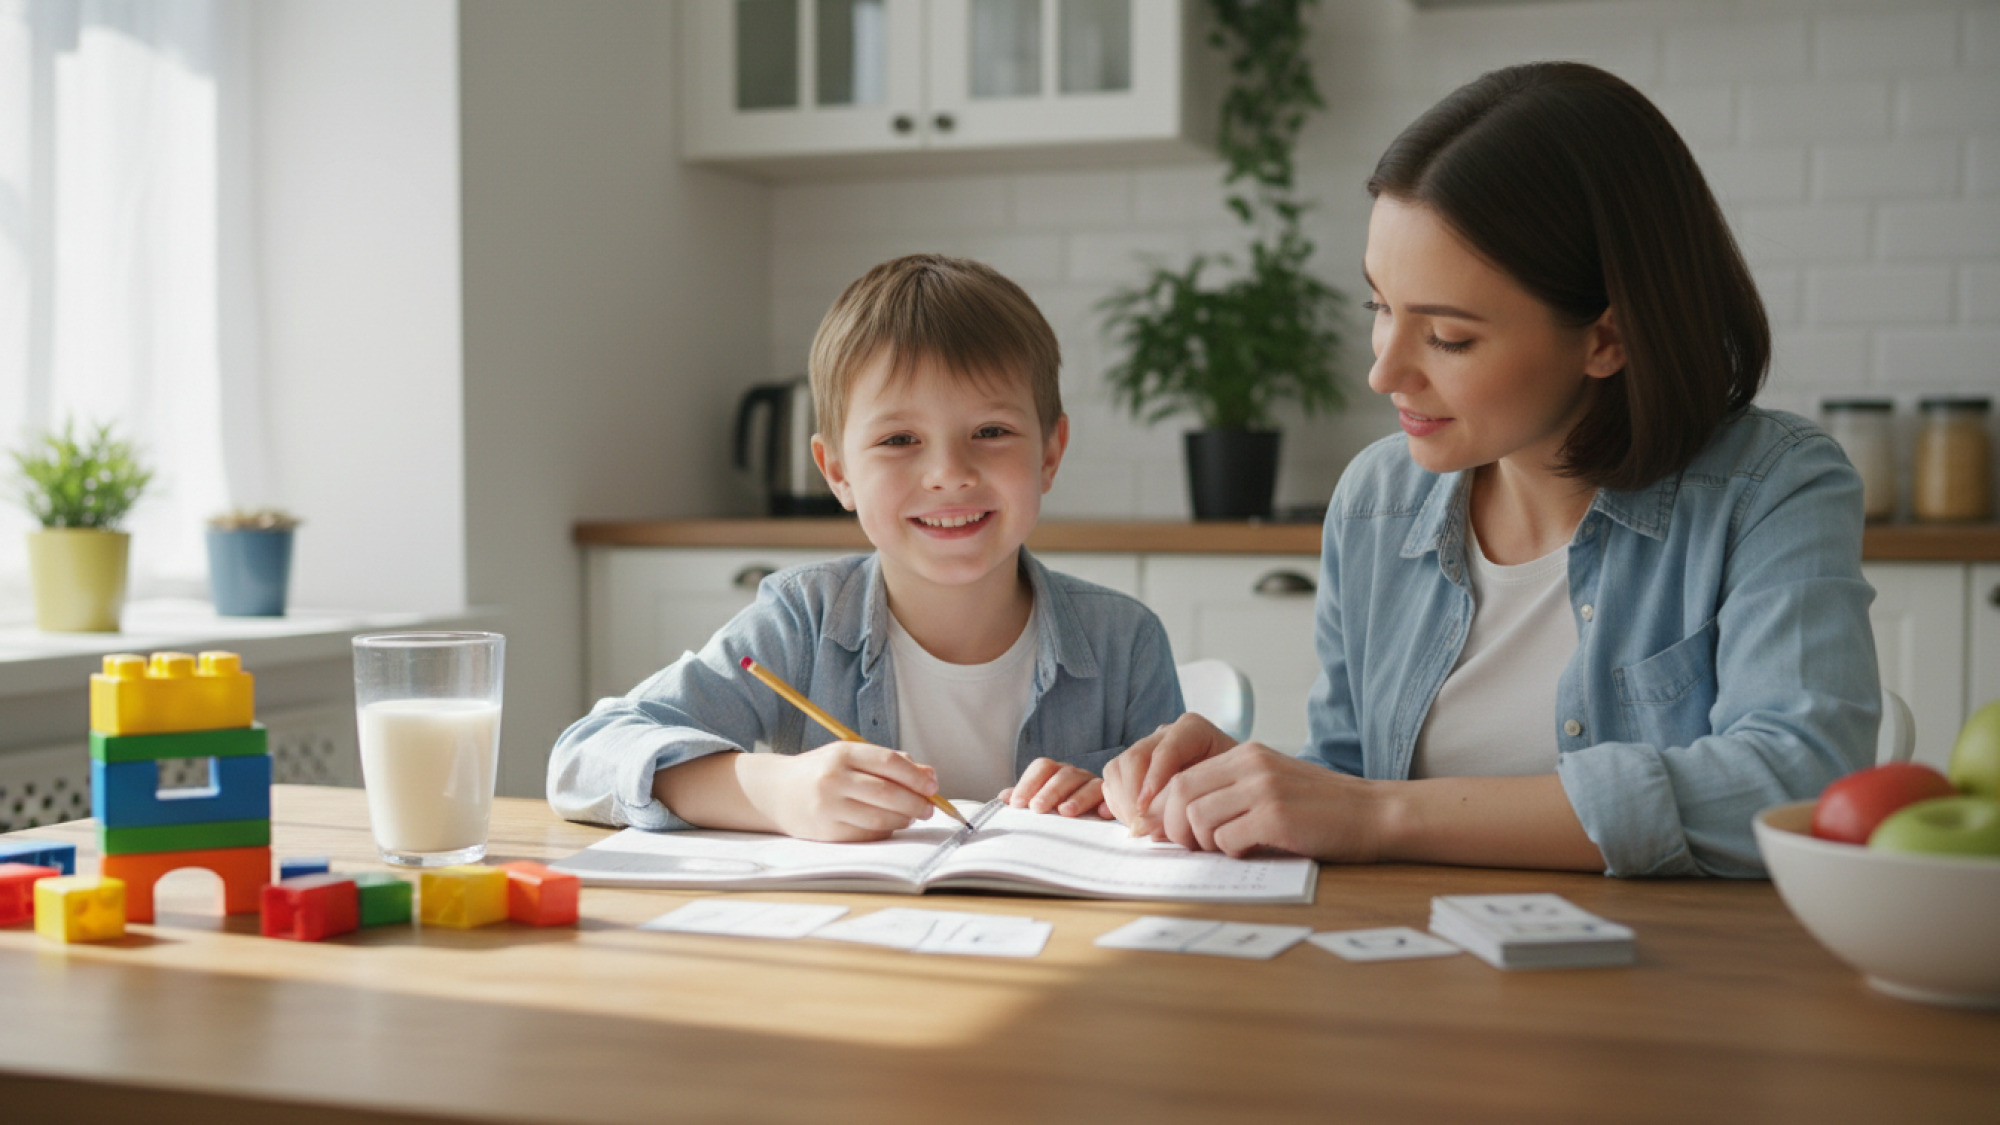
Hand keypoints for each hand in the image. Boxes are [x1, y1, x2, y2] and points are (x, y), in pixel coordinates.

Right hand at [750, 741, 940, 841]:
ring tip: (911, 816)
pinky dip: (885, 830)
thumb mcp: (851, 756)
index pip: (889, 763)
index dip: (916, 777)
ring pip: (879, 817)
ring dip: (903, 819)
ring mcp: (828, 807)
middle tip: (929, 808)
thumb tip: (929, 775)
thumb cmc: (822, 771)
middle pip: (887, 793)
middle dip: (915, 802)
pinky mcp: (826, 831)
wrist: (777, 792)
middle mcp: (834, 779)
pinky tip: (889, 824)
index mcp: (842, 753)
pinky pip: (866, 834)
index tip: (932, 786)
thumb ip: (890, 762)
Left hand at [1000, 758, 1110, 817]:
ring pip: (1089, 785)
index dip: (1028, 783)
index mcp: (1055, 773)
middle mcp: (1075, 776)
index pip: (1042, 767)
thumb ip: (1022, 798)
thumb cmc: (1056, 809)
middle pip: (1063, 775)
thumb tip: (1003, 798)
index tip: (1017, 804)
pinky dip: (1107, 805)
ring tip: (1066, 812)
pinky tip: (1101, 814)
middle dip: (1050, 791)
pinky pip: (1113, 799)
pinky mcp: (1113, 801)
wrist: (1088, 817)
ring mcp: (1096, 786)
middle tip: (1038, 809)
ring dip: (1078, 798)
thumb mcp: (1038, 803)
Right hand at [1101, 713, 1237, 831]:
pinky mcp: (1134, 767)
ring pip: (1118, 768)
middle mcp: (1165, 734)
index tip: (1147, 810)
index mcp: (1192, 730)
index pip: (1166, 750)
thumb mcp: (1224, 790)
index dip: (1153, 780)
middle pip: (1135, 757)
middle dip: (1133, 795)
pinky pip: (1112, 781)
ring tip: (1139, 826)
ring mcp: (1147, 748)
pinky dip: (1118, 803)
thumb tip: (1152, 826)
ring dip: (1123, 801)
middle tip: (1141, 825)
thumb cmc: (1232, 789)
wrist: (1230, 789)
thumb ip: (1193, 801)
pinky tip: (1135, 822)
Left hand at [1150, 742, 1385, 859]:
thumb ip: (1230, 792)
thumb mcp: (1271, 784)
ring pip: (1198, 818)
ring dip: (1204, 843)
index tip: (1166, 833)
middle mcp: (1251, 764)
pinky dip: (1232, 852)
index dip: (1165, 809)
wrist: (1375, 813)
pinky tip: (1252, 850)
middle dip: (1175, 828)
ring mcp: (1264, 789)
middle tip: (1191, 847)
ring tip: (1228, 848)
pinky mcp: (1277, 816)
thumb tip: (1174, 818)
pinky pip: (1227, 839)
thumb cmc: (1321, 808)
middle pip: (1181, 794)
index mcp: (1245, 754)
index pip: (1181, 776)